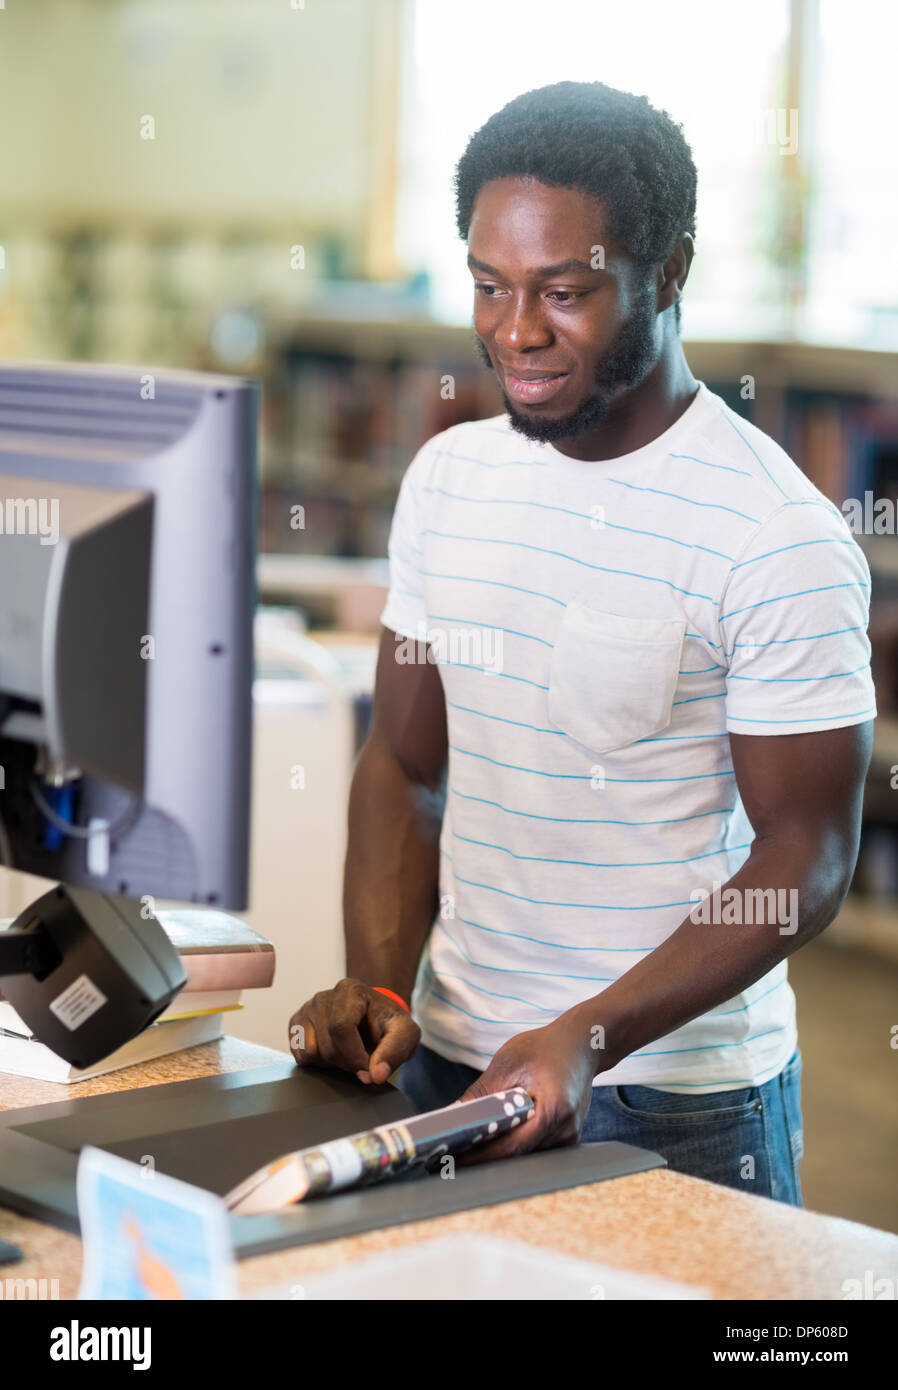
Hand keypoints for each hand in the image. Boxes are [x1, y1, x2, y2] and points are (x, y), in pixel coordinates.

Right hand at [288, 978, 420, 1084]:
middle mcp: (324, 996)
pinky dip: (317, 1063)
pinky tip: (333, 1054)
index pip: (341, 1028)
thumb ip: (395, 1051)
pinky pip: (299, 1055)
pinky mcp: (296, 1025)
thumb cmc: (388, 1025)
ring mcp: (307, 1009)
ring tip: (347, 1055)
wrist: (374, 1022)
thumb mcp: (405, 1034)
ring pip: (310, 1052)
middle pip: (327, 1045)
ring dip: (331, 1064)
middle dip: (346, 1063)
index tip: (368, 1069)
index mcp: (350, 990)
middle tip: (362, 1062)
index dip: (354, 1056)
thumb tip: (376, 1075)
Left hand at [457, 1016, 595, 1162]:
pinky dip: (512, 1144)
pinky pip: (534, 1147)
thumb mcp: (508, 1063)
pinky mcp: (567, 1136)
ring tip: (464, 1149)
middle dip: (482, 1158)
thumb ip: (481, 1094)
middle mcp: (566, 1130)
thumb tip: (452, 1117)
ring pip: (525, 1155)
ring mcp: (569, 1136)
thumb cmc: (546, 1047)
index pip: (510, 1146)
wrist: (583, 1042)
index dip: (478, 1156)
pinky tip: (492, 1139)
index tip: (451, 1160)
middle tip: (449, 1158)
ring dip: (497, 1153)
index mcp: (553, 1110)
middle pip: (518, 1156)